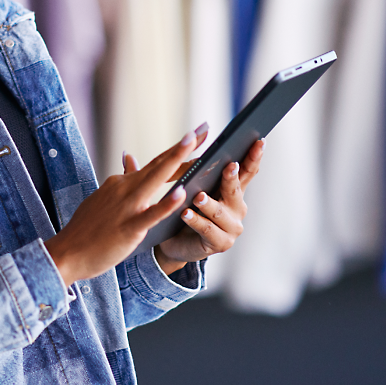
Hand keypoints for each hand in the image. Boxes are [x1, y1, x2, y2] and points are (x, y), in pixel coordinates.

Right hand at [44, 124, 209, 286]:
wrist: (66, 253)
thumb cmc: (85, 230)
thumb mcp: (103, 199)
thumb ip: (121, 180)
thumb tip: (129, 160)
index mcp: (120, 183)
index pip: (155, 165)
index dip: (177, 151)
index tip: (196, 137)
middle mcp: (124, 188)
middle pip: (159, 165)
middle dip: (183, 146)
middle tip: (203, 129)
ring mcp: (126, 207)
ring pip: (155, 179)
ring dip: (175, 160)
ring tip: (192, 143)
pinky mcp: (129, 228)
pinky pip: (151, 214)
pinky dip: (167, 203)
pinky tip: (182, 193)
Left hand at [153, 138, 265, 273]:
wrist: (172, 244)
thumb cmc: (179, 210)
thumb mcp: (180, 185)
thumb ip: (163, 168)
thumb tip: (126, 151)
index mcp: (230, 190)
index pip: (246, 170)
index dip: (253, 156)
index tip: (258, 140)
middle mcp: (236, 208)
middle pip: (236, 190)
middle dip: (231, 178)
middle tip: (228, 165)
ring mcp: (231, 227)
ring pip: (220, 212)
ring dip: (209, 203)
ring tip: (197, 195)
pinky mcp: (220, 243)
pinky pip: (207, 230)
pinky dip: (196, 221)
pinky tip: (185, 214)